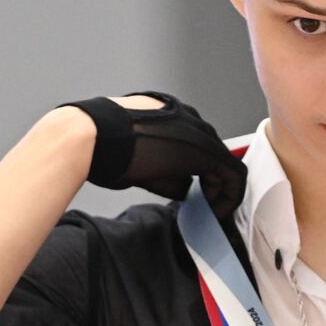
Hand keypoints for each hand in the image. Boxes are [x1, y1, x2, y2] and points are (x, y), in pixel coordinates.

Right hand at [56, 91, 246, 219]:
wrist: (92, 137)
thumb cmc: (103, 146)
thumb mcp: (140, 160)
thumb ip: (168, 173)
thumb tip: (186, 190)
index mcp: (171, 115)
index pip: (197, 145)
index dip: (200, 172)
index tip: (196, 193)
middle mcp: (189, 119)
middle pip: (213, 153)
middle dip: (213, 182)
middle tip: (206, 204)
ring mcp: (199, 131)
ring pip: (225, 162)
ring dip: (222, 189)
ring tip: (212, 209)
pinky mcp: (206, 151)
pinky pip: (233, 174)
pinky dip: (230, 195)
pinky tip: (217, 210)